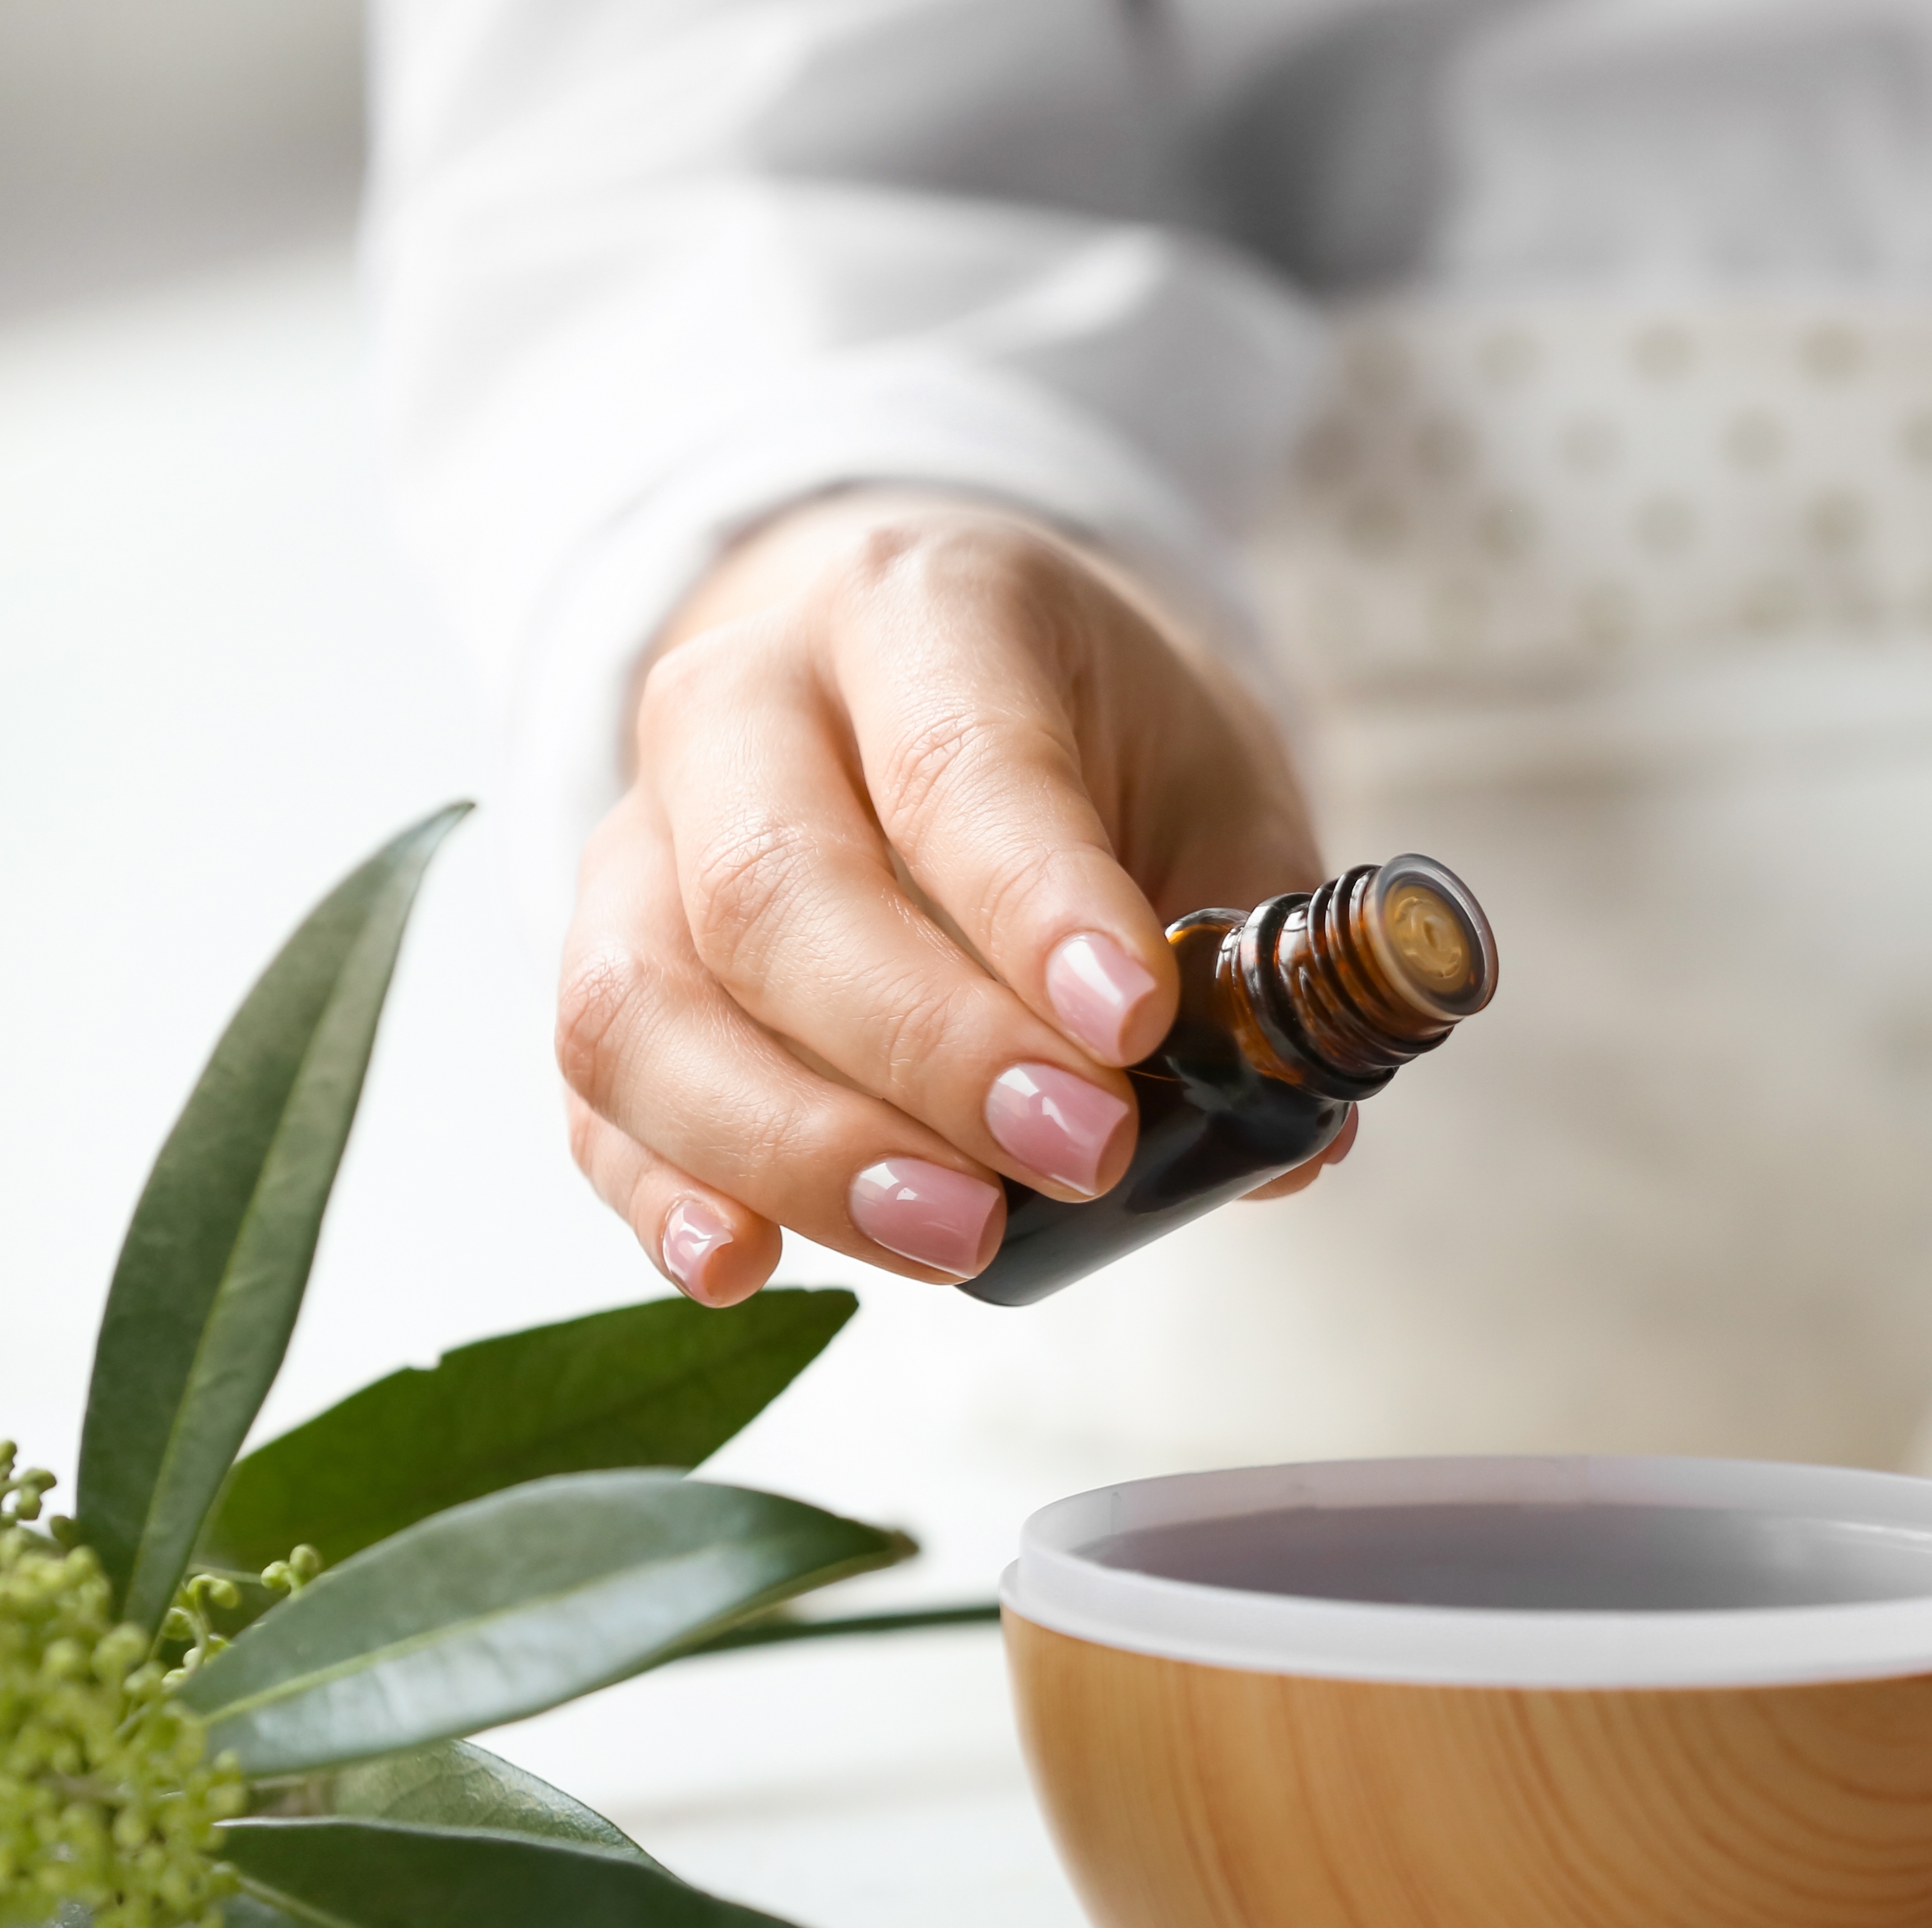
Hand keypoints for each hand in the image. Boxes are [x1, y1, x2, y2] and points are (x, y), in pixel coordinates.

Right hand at [558, 495, 1341, 1302]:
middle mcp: (742, 701)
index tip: (1128, 1028)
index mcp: (920, 610)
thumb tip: (1294, 1145)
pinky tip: (744, 1266)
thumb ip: (1260, 948)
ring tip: (958, 1238)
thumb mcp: (1211, 782)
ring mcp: (641, 835)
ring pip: (644, 1004)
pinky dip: (660, 1194)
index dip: (1035, 906)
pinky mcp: (608, 961)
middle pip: (775, 893)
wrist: (926, 667)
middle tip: (1079, 1154)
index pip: (958, 760)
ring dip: (797, 1148)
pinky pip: (591, 1094)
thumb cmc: (1087, 734)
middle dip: (930, 1051)